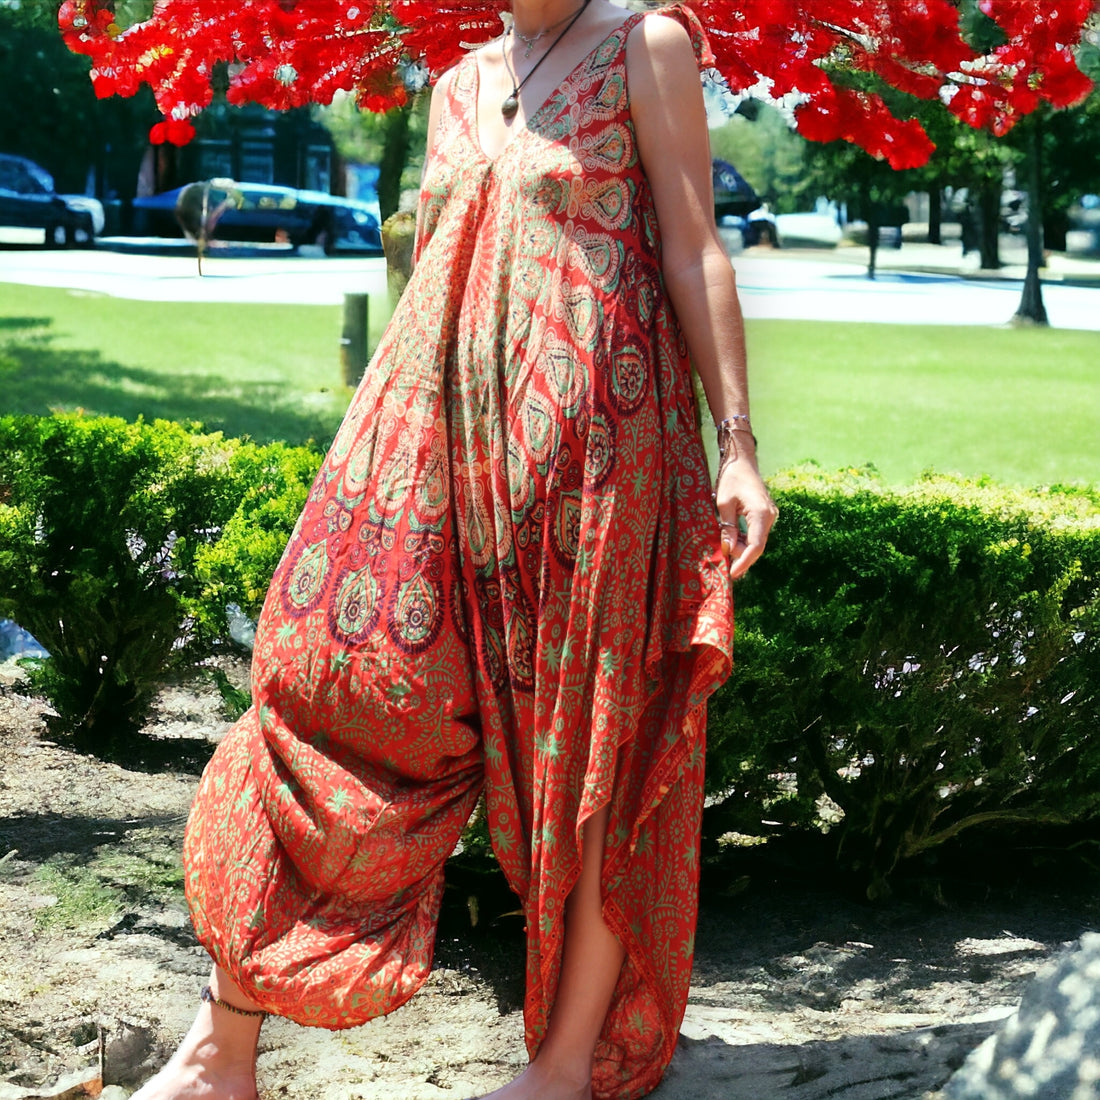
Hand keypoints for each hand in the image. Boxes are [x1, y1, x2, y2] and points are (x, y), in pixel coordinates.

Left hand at [715, 456, 776, 580]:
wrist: (742, 461)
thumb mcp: (724, 504)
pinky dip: (743, 540)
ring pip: (756, 541)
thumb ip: (727, 528)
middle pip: (756, 546)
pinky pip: (755, 534)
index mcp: (761, 513)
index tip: (732, 574)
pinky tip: (730, 541)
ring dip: (740, 548)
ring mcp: (769, 516)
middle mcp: (769, 516)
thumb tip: (728, 549)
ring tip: (723, 549)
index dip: (744, 562)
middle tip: (723, 563)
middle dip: (740, 556)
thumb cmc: (731, 478)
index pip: (755, 545)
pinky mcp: (765, 515)